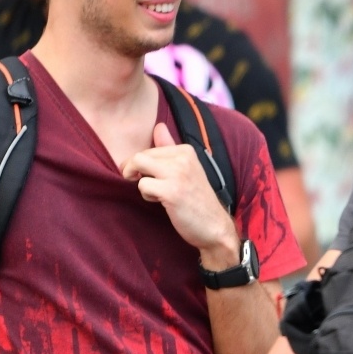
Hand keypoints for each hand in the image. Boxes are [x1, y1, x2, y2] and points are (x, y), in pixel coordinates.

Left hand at [120, 123, 237, 264]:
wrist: (214, 227)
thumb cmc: (197, 200)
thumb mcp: (186, 169)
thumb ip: (170, 147)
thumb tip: (158, 126)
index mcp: (187, 150)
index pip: (149, 149)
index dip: (145, 166)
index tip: (157, 179)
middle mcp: (184, 158)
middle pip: (140, 156)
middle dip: (138, 174)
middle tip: (155, 189)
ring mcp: (178, 173)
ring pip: (137, 166)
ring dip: (143, 184)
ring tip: (160, 195)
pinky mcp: (172, 191)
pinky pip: (142, 184)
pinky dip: (147, 195)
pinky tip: (163, 202)